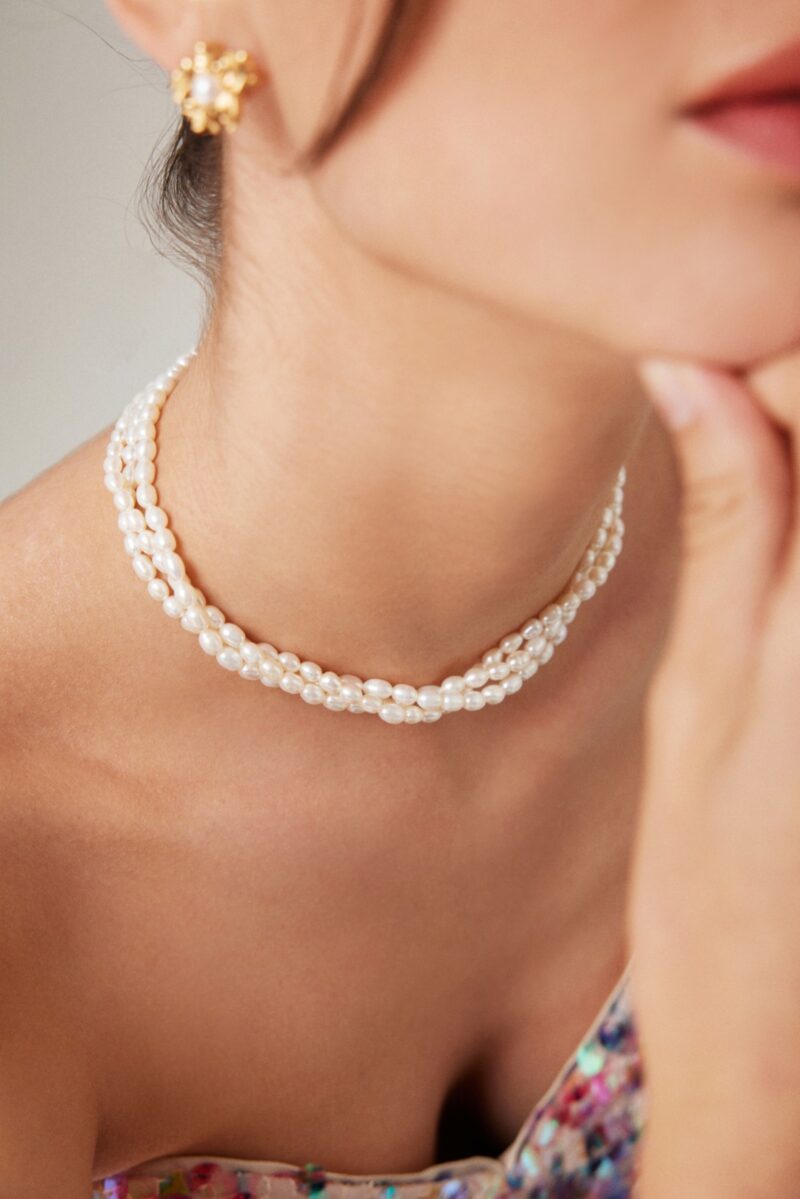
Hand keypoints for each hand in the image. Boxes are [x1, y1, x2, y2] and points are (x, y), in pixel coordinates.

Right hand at [626, 350, 799, 1198]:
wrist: (783, 1028)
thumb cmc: (716, 874)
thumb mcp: (702, 681)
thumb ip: (731, 518)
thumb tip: (695, 366)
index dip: (776, 335)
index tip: (707, 333)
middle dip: (786, 388)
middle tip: (722, 379)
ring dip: (799, 453)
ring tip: (743, 451)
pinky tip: (778, 516)